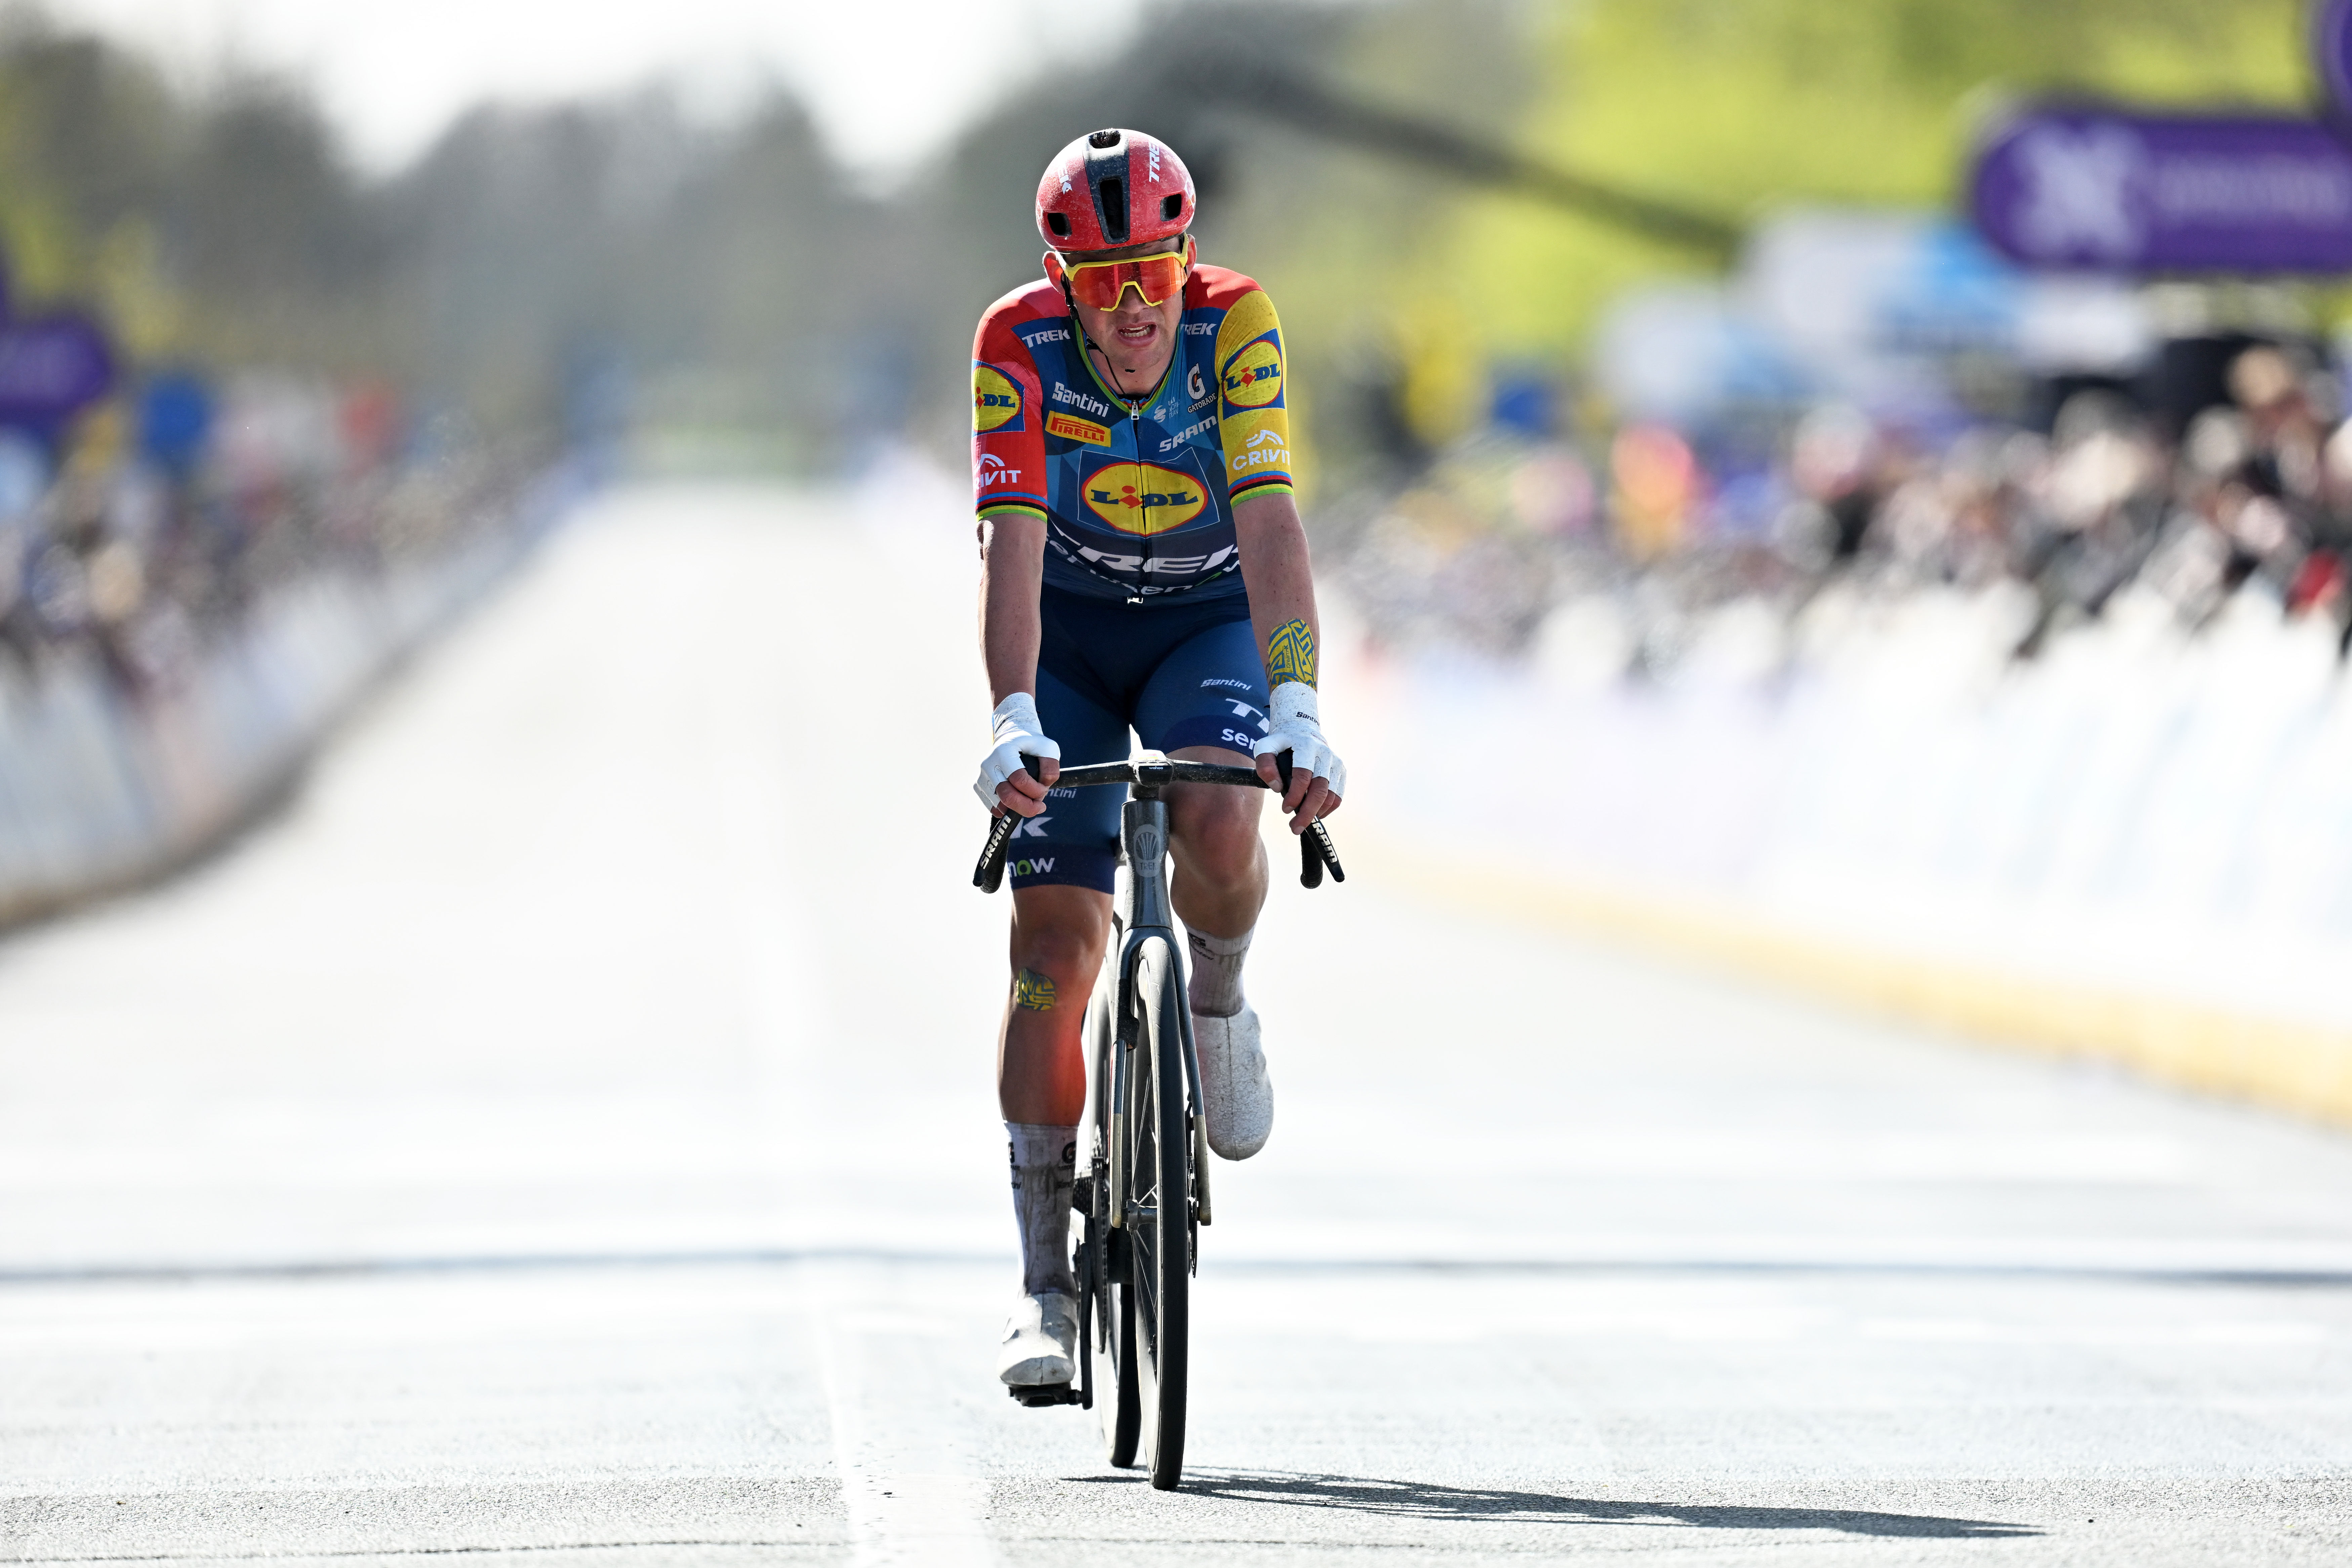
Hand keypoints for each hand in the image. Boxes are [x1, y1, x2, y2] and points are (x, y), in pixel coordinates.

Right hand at [975, 692, 1060, 816]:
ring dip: (1019, 808)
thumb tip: (1043, 786)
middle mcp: (989, 764)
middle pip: (1006, 796)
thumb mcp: (1048, 748)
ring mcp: (982, 776)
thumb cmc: (1031, 744)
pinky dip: (1007, 809)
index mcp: (1004, 751)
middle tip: (1040, 806)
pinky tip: (1018, 801)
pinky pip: (993, 807)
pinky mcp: (979, 785)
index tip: (1044, 789)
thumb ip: (1051, 767)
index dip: (1035, 790)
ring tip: (1030, 800)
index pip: (1019, 779)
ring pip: (999, 805)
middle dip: (1027, 807)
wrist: (1012, 738)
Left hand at [1251, 681, 1344, 831]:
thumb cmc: (1281, 743)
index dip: (1295, 795)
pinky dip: (1328, 809)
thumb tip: (1277, 787)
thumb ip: (1265, 765)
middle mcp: (1325, 754)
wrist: (1301, 729)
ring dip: (1317, 814)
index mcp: (1306, 746)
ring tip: (1302, 824)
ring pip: (1332, 795)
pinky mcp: (1341, 771)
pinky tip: (1315, 815)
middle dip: (1307, 812)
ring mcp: (1336, 763)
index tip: (1285, 809)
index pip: (1304, 775)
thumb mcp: (1265, 747)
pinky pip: (1338, 796)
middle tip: (1294, 827)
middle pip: (1320, 789)